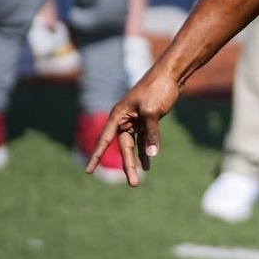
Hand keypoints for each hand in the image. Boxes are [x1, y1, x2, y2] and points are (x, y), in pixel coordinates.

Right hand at [85, 63, 179, 187]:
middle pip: (124, 147)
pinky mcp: (147, 120)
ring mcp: (136, 120)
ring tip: (138, 179)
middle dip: (128, 165)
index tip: (88, 171)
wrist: (171, 75)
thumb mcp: (152, 112)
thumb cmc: (157, 89)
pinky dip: (146, 151)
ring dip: (137, 161)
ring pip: (133, 145)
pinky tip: (148, 164)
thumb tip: (152, 154)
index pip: (105, 140)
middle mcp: (124, 119)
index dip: (97, 156)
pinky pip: (143, 140)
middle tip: (133, 184)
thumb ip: (151, 133)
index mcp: (118, 116)